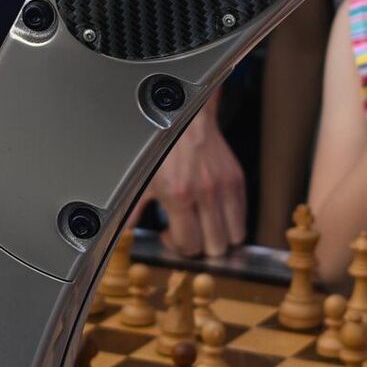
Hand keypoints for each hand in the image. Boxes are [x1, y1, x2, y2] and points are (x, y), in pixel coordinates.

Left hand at [143, 109, 246, 257]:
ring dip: (219, 237)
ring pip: (234, 237)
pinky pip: (242, 217)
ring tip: (203, 225)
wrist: (188, 119)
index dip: (178, 247)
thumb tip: (123, 233)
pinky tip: (213, 212)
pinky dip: (230, 222)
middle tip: (187, 231)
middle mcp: (206, 194)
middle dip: (199, 246)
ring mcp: (225, 188)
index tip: (169, 235)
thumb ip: (132, 212)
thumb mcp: (141, 180)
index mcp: (179, 196)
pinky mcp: (237, 182)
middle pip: (214, 246)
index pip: (190, 245)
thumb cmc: (162, 148)